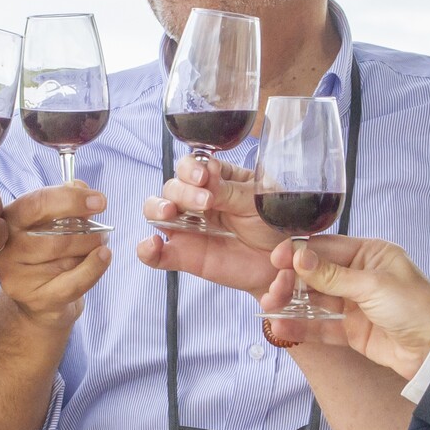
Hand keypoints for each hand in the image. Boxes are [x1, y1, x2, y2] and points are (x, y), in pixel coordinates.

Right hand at [0, 185, 112, 329]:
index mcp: (7, 219)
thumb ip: (64, 199)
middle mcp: (5, 247)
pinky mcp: (35, 298)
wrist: (38, 298)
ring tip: (99, 247)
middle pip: (56, 235)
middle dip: (88, 232)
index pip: (38, 204)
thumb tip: (80, 187)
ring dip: (91, 250)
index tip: (99, 201)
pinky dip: (94, 268)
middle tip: (103, 232)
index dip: (71, 200)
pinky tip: (105, 257)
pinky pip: (73, 282)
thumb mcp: (51, 221)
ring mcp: (16, 275)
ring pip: (66, 258)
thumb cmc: (45, 252)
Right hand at [138, 156, 284, 293]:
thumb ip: (229, 191)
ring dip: (157, 208)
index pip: (191, 166)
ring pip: (156, 211)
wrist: (283, 264)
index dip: (191, 168)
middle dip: (183, 191)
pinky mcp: (184, 256)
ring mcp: (188, 228)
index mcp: (216, 180)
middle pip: (172, 187)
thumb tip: (206, 174)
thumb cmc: (273, 224)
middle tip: (206, 201)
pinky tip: (152, 245)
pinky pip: (156, 254)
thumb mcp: (257, 201)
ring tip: (170, 212)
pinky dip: (147, 249)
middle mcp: (196, 200)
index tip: (204, 176)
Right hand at [258, 235, 429, 378]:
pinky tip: (281, 325)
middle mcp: (360, 276)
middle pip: (316, 274)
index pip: (327, 248)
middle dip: (291, 281)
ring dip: (291, 303)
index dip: (300, 253)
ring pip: (315, 300)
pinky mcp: (352, 331)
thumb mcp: (373, 285)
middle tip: (274, 290)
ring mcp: (355, 304)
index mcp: (370, 254)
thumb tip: (299, 257)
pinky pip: (321, 326)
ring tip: (269, 307)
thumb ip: (333, 275)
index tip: (276, 259)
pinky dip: (301, 326)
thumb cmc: (415, 307)